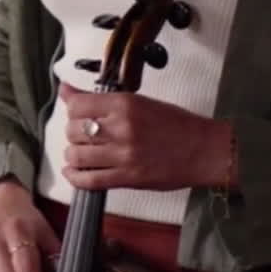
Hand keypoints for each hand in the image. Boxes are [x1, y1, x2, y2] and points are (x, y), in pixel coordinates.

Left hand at [58, 83, 233, 191]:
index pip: (77, 105)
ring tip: (82, 154)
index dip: (72, 110)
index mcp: (124, 104)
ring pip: (76, 155)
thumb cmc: (176, 124)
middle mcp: (121, 128)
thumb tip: (66, 90)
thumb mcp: (139, 101)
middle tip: (83, 135)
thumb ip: (100, 99)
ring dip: (74, 155)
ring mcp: (123, 155)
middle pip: (73, 130)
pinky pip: (89, 180)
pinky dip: (76, 177)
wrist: (205, 150)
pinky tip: (75, 172)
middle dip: (73, 133)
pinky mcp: (127, 178)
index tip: (78, 114)